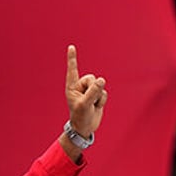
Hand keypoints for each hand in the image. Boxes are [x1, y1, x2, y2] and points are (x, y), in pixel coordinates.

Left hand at [62, 44, 107, 158]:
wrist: (85, 128)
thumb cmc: (80, 117)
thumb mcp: (85, 105)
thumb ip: (93, 92)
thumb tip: (101, 80)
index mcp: (72, 87)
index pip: (73, 70)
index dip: (72, 59)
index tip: (71, 47)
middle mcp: (80, 87)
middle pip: (91, 78)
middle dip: (93, 89)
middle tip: (89, 100)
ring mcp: (89, 91)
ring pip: (100, 85)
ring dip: (98, 97)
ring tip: (92, 105)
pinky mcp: (97, 95)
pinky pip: (104, 92)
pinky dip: (102, 101)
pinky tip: (96, 106)